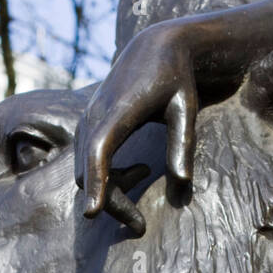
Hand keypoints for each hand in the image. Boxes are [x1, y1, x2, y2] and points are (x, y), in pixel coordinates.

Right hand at [75, 20, 198, 235]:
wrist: (156, 45)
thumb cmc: (177, 77)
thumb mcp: (186, 108)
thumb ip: (183, 144)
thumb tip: (183, 183)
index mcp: (119, 110)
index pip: (99, 151)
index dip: (95, 182)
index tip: (92, 213)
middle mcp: (95, 114)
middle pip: (89, 171)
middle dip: (111, 203)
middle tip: (140, 227)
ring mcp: (88, 119)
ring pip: (85, 170)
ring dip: (111, 190)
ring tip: (147, 182)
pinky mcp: (88, 124)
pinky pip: (89, 161)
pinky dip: (107, 177)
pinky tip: (139, 170)